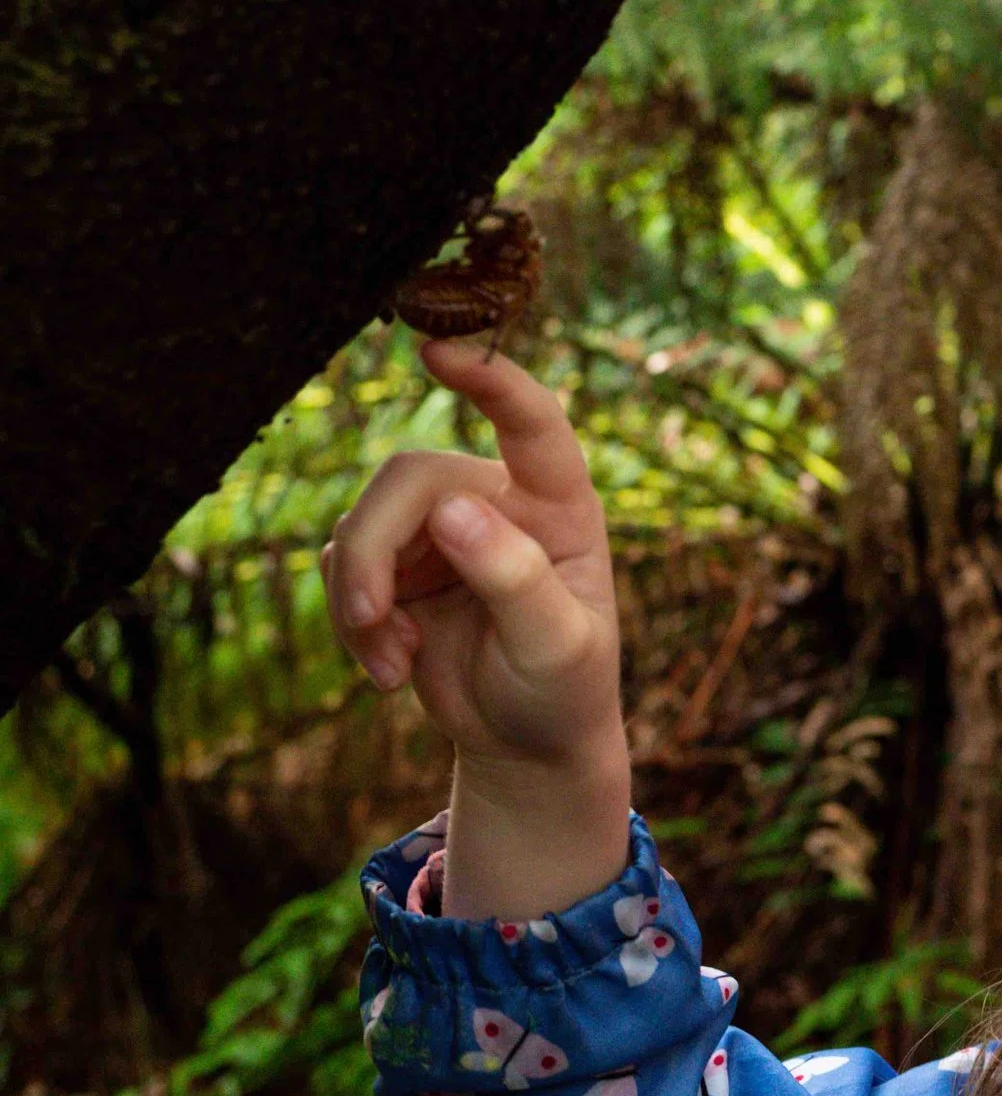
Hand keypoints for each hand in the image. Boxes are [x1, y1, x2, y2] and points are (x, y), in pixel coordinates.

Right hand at [322, 340, 623, 776]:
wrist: (527, 744)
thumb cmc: (564, 689)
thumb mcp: (557, 647)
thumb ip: (515, 578)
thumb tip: (453, 510)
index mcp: (559, 506)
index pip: (532, 424)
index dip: (490, 378)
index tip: (438, 351)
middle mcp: (498, 501)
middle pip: (409, 482)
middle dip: (375, 549)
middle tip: (371, 624)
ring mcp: (443, 529)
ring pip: (364, 523)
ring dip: (358, 598)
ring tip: (394, 668)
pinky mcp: (397, 564)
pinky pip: (343, 565)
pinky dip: (352, 622)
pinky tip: (390, 672)